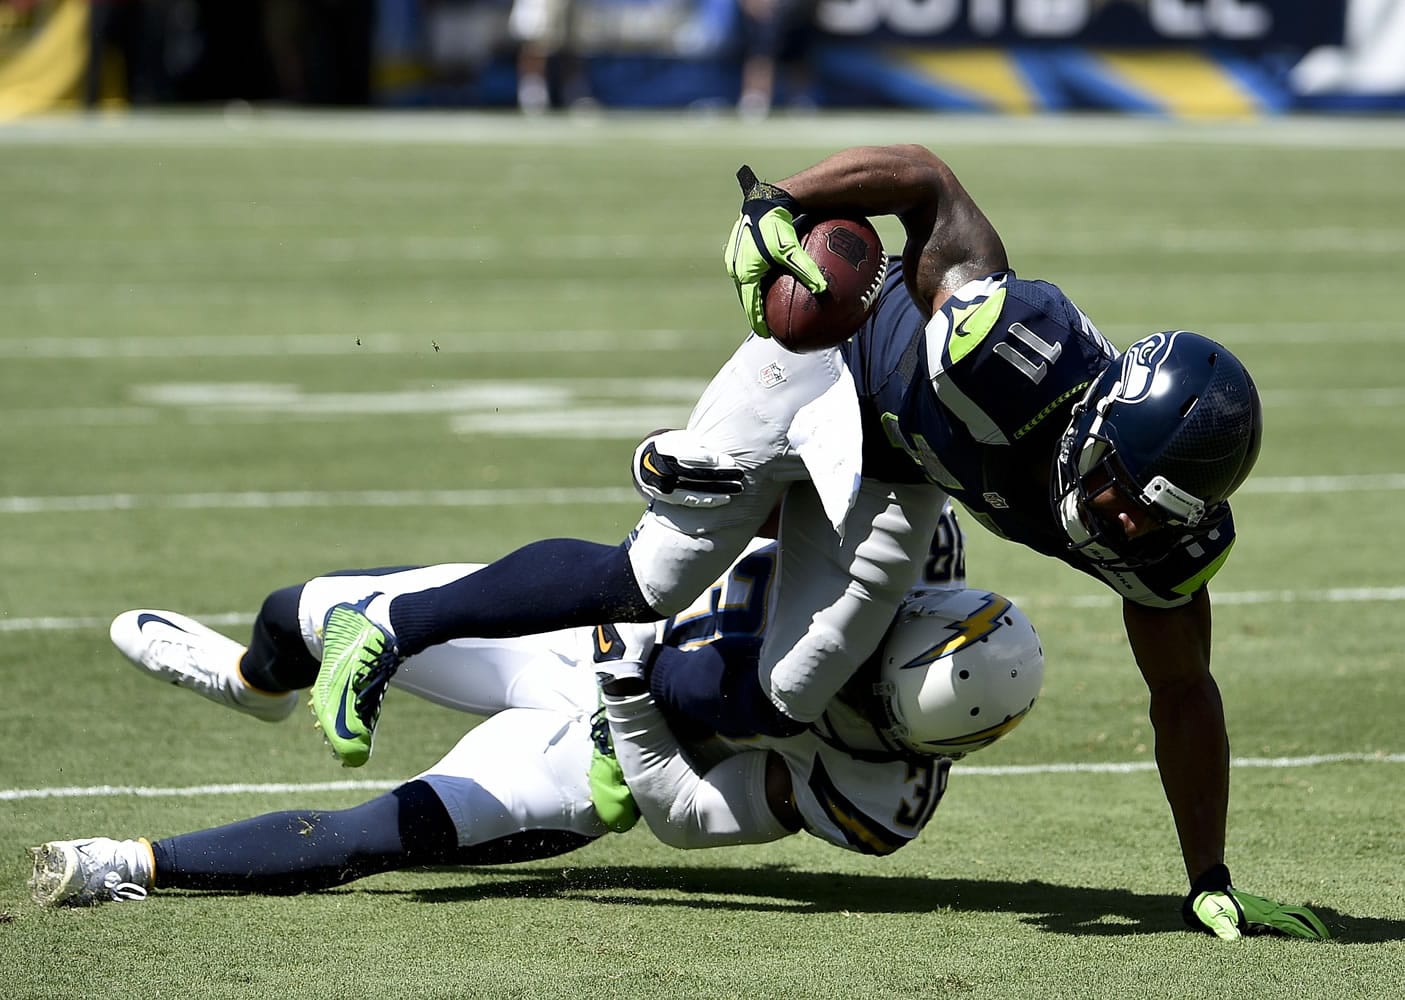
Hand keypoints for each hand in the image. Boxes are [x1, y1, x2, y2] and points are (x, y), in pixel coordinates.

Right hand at [632, 430, 743, 507]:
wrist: (645, 463)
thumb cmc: (672, 446)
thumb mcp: (681, 438)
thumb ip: (698, 443)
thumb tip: (721, 452)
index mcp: (665, 448)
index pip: (691, 455)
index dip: (712, 459)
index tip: (731, 462)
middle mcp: (663, 468)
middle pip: (696, 473)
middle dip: (719, 474)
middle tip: (740, 474)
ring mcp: (665, 484)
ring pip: (695, 488)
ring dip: (718, 489)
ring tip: (738, 488)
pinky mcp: (669, 497)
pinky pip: (691, 500)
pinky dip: (709, 500)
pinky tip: (725, 498)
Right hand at [723, 165, 826, 337]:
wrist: (763, 199)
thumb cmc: (775, 224)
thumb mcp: (791, 249)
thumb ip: (806, 270)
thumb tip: (823, 289)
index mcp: (746, 273)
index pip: (751, 305)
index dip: (758, 321)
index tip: (766, 334)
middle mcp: (736, 267)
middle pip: (746, 296)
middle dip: (755, 311)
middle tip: (766, 324)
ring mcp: (735, 257)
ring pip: (746, 283)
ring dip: (755, 295)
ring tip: (765, 305)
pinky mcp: (739, 246)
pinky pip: (748, 269)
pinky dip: (756, 279)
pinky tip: (768, 277)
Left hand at [1182, 865, 1329, 940]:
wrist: (1208, 887)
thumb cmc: (1211, 905)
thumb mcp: (1214, 917)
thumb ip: (1223, 928)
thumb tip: (1232, 939)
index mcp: (1261, 913)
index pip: (1289, 923)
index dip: (1304, 931)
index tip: (1320, 939)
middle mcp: (1267, 908)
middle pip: (1297, 915)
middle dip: (1313, 926)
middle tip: (1329, 938)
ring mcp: (1266, 906)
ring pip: (1293, 913)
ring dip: (1307, 922)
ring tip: (1320, 935)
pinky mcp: (1263, 908)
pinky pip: (1285, 914)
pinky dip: (1297, 920)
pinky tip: (1300, 928)